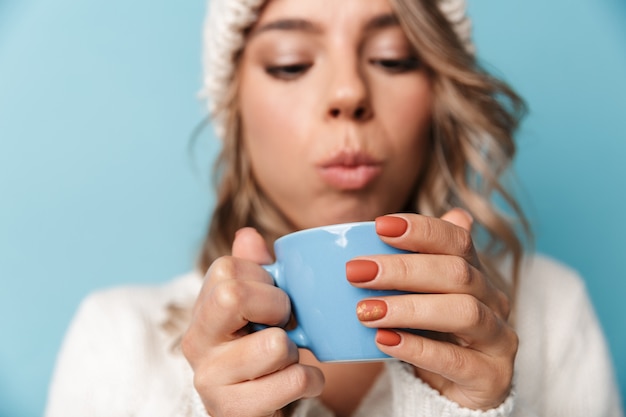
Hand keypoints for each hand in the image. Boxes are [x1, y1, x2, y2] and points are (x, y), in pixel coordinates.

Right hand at [182, 228, 323, 416]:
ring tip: (286, 359)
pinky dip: (311, 380)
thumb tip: (248, 234)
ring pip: (275, 344)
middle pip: (233, 296)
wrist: (258, 410)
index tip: (275, 297)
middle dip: (277, 307)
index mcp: (202, 309)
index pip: (228, 267)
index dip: (265, 279)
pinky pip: (294, 380)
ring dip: (296, 352)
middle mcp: (196, 342)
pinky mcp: (232, 411)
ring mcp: (209, 379)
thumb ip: (253, 268)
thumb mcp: (258, 306)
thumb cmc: (260, 351)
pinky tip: (299, 382)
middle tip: (285, 324)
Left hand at [347, 209, 516, 409]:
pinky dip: (417, 348)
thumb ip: (405, 266)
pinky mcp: (492, 377)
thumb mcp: (417, 299)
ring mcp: (498, 339)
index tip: (379, 226)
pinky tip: (384, 341)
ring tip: (365, 311)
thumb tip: (380, 226)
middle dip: (402, 269)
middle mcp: (494, 300)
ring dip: (408, 308)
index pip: (457, 239)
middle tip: (356, 272)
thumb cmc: (429, 337)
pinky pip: (456, 360)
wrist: (452, 396)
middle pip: (456, 273)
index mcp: (475, 273)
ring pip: (462, 312)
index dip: (421, 229)